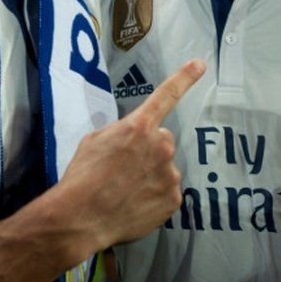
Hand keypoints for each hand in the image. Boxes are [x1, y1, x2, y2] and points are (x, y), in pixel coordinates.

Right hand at [59, 59, 205, 247]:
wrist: (80, 217)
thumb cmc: (82, 176)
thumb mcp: (95, 141)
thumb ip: (121, 133)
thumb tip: (131, 139)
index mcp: (139, 126)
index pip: (166, 95)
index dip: (184, 77)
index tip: (200, 64)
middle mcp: (161, 146)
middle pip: (161, 142)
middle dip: (147, 151)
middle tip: (123, 169)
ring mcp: (170, 174)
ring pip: (164, 169)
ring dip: (150, 176)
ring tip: (124, 191)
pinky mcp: (173, 200)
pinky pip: (166, 194)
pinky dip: (153, 199)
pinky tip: (133, 205)